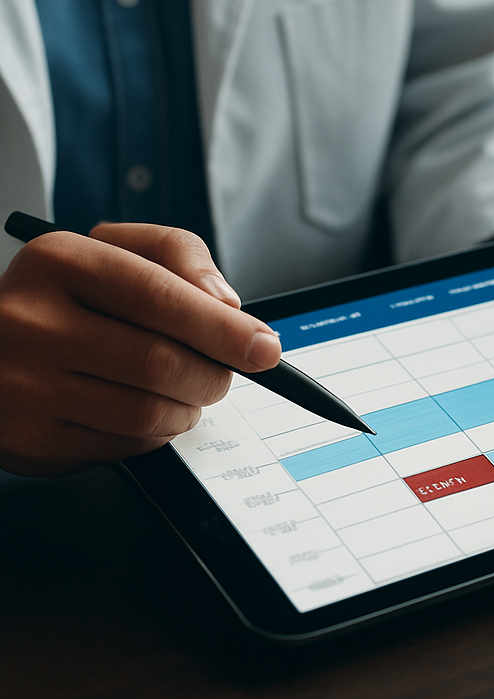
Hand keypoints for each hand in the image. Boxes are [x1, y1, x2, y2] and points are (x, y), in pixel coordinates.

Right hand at [0, 223, 280, 476]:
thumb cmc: (65, 298)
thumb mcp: (112, 252)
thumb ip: (176, 255)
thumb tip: (228, 304)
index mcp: (58, 262)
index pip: (160, 297)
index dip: (224, 328)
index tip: (265, 348)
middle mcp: (29, 322)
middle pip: (161, 362)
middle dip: (213, 374)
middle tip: (221, 372)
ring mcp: (23, 386)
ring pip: (148, 412)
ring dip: (189, 407)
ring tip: (185, 390)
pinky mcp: (30, 440)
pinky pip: (124, 446)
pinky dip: (155, 433)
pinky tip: (143, 409)